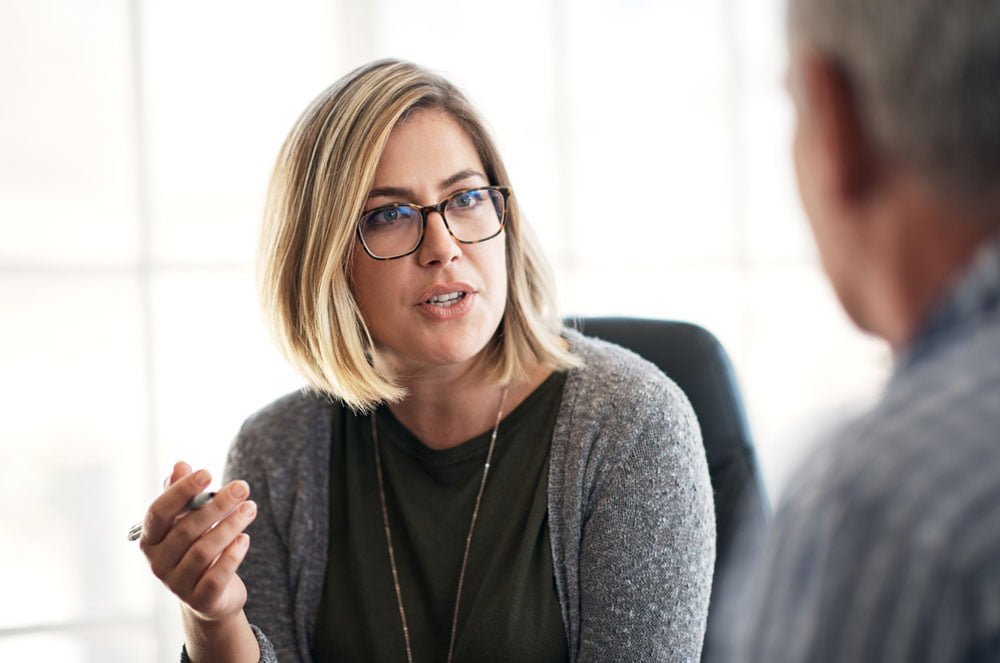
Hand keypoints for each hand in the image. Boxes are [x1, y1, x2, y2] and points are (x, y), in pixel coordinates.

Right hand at [140, 461, 256, 623]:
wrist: (210, 596)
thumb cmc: (197, 548)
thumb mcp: (188, 522)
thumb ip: (182, 495)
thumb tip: (180, 465)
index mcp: (150, 540)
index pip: (159, 512)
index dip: (181, 491)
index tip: (207, 472)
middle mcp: (158, 563)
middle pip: (186, 529)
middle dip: (217, 505)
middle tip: (242, 487)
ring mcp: (177, 585)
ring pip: (204, 551)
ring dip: (230, 525)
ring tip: (251, 508)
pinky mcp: (200, 600)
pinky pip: (216, 575)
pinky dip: (232, 555)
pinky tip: (245, 538)